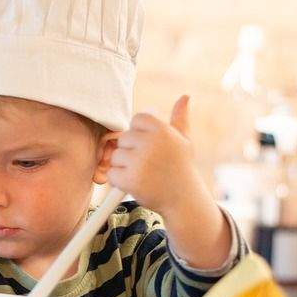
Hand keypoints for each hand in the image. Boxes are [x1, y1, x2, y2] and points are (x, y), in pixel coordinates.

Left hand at [106, 95, 210, 219]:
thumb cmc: (181, 168)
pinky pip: (112, 174)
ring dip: (124, 166)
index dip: (140, 134)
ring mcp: (140, 162)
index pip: (136, 119)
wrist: (184, 200)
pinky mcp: (130, 179)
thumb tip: (185, 96)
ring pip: (115, 156)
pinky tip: (135, 184)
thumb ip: (179, 118)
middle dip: (131, 151)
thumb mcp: (184, 141)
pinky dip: (119, 181)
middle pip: (123, 138)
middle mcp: (151, 143)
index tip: (150, 147)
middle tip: (148, 164)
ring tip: (143, 174)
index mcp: (162, 130)